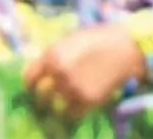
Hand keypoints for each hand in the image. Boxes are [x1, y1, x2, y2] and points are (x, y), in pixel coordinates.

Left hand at [22, 24, 145, 117]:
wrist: (123, 48)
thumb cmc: (96, 39)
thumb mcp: (68, 41)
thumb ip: (53, 55)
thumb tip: (42, 69)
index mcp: (51, 56)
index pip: (29, 78)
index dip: (30, 84)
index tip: (33, 87)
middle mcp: (58, 74)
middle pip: (41, 96)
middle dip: (43, 97)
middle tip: (47, 98)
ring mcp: (72, 89)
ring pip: (56, 107)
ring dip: (58, 106)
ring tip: (62, 103)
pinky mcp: (88, 101)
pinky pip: (73, 114)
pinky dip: (72, 112)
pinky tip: (76, 106)